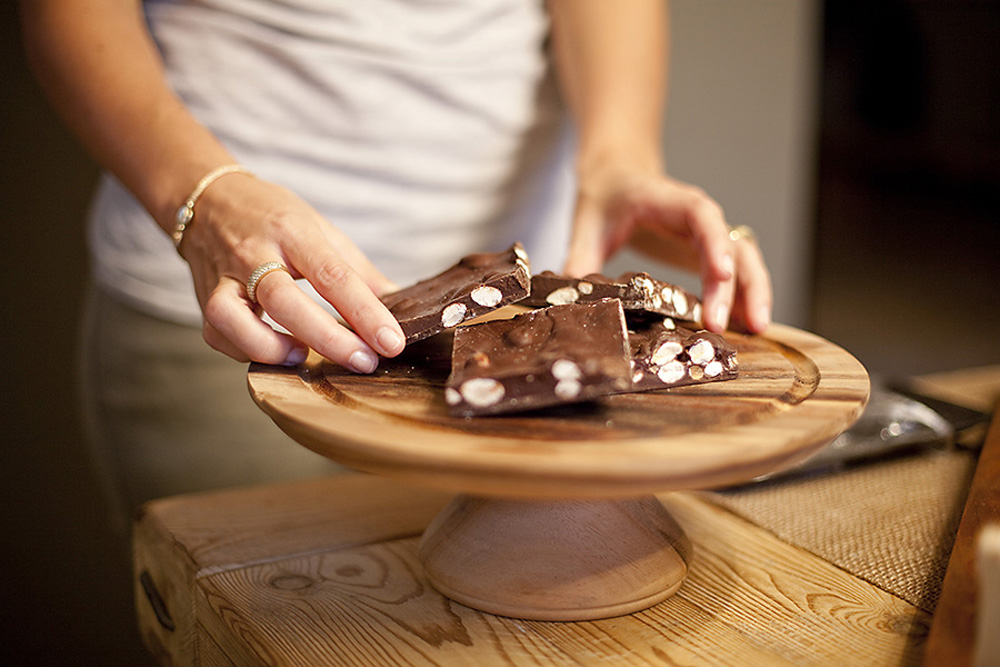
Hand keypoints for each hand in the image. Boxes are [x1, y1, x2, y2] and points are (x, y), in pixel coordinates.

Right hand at [178, 173, 405, 369]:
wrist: (207, 199)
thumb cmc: (273, 216)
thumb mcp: (321, 228)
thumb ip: (358, 270)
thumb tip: (399, 304)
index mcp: (293, 231)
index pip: (332, 274)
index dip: (365, 312)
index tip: (392, 341)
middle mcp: (254, 252)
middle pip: (285, 300)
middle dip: (329, 338)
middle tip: (364, 361)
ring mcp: (224, 276)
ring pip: (232, 319)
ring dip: (272, 348)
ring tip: (305, 358)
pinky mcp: (204, 296)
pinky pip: (217, 334)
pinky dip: (246, 351)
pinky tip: (276, 353)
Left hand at [563, 161, 771, 333]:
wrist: (617, 174)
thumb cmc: (605, 195)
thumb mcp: (586, 224)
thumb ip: (580, 260)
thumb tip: (570, 299)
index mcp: (667, 200)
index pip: (701, 215)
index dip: (715, 243)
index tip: (721, 274)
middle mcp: (697, 216)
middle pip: (731, 244)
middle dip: (736, 284)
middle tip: (723, 325)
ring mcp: (707, 234)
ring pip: (744, 258)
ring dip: (753, 292)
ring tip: (756, 330)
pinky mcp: (708, 251)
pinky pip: (736, 270)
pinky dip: (743, 296)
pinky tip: (746, 325)